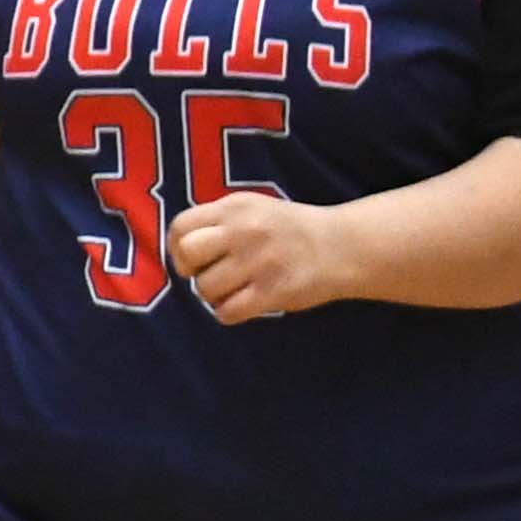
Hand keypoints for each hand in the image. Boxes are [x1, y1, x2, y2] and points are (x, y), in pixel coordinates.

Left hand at [169, 185, 353, 320]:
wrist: (344, 246)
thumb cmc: (288, 231)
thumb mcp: (252, 210)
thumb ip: (216, 222)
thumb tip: (177, 249)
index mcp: (235, 207)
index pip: (180, 226)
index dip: (178, 247)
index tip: (194, 258)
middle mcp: (245, 230)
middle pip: (187, 254)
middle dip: (192, 270)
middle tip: (211, 274)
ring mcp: (260, 260)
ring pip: (205, 288)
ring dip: (214, 295)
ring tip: (237, 288)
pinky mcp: (273, 290)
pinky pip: (227, 312)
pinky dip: (230, 313)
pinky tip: (246, 303)